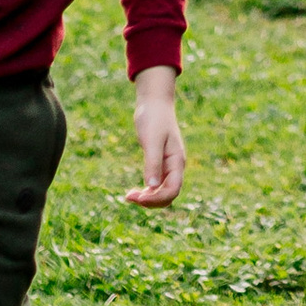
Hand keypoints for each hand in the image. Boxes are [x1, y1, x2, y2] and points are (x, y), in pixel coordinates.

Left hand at [125, 66, 185, 207]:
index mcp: (177, 161)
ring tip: (129, 196)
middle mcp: (175, 167)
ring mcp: (168, 166)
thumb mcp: (152, 140)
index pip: (172, 190)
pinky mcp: (159, 164)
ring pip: (162, 192)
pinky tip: (134, 191)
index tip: (137, 198)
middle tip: (129, 196)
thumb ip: (153, 162)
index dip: (156, 199)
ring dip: (147, 198)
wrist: (154, 103)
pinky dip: (146, 191)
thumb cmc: (154, 118)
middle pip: (168, 195)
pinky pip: (156, 185)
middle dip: (151, 202)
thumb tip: (151, 185)